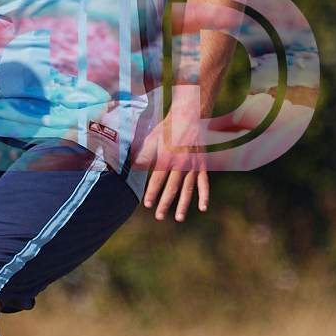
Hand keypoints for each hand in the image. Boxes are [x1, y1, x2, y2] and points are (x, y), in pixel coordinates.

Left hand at [135, 90, 208, 221]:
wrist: (190, 117)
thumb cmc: (167, 128)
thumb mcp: (152, 139)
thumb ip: (143, 155)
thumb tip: (131, 168)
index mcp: (166, 157)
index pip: (157, 179)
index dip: (152, 192)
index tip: (148, 204)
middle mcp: (181, 163)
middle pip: (172, 187)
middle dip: (165, 203)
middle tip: (159, 216)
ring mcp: (193, 165)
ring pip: (188, 188)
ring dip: (183, 204)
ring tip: (179, 218)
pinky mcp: (202, 165)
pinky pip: (204, 183)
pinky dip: (204, 196)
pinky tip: (202, 208)